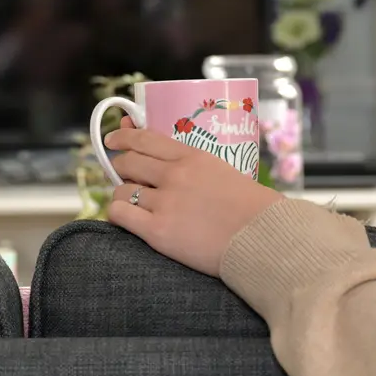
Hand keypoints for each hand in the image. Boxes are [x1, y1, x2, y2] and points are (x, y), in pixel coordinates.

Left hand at [104, 118, 282, 276]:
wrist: (262, 238)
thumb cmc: (251, 208)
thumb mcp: (222, 170)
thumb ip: (193, 164)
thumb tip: (167, 160)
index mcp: (192, 156)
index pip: (144, 138)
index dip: (123, 137)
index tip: (113, 139)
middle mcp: (174, 175)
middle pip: (127, 162)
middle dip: (120, 168)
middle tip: (123, 175)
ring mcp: (165, 203)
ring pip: (121, 190)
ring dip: (123, 195)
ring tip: (134, 204)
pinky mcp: (158, 231)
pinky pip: (120, 214)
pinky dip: (119, 215)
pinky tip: (129, 219)